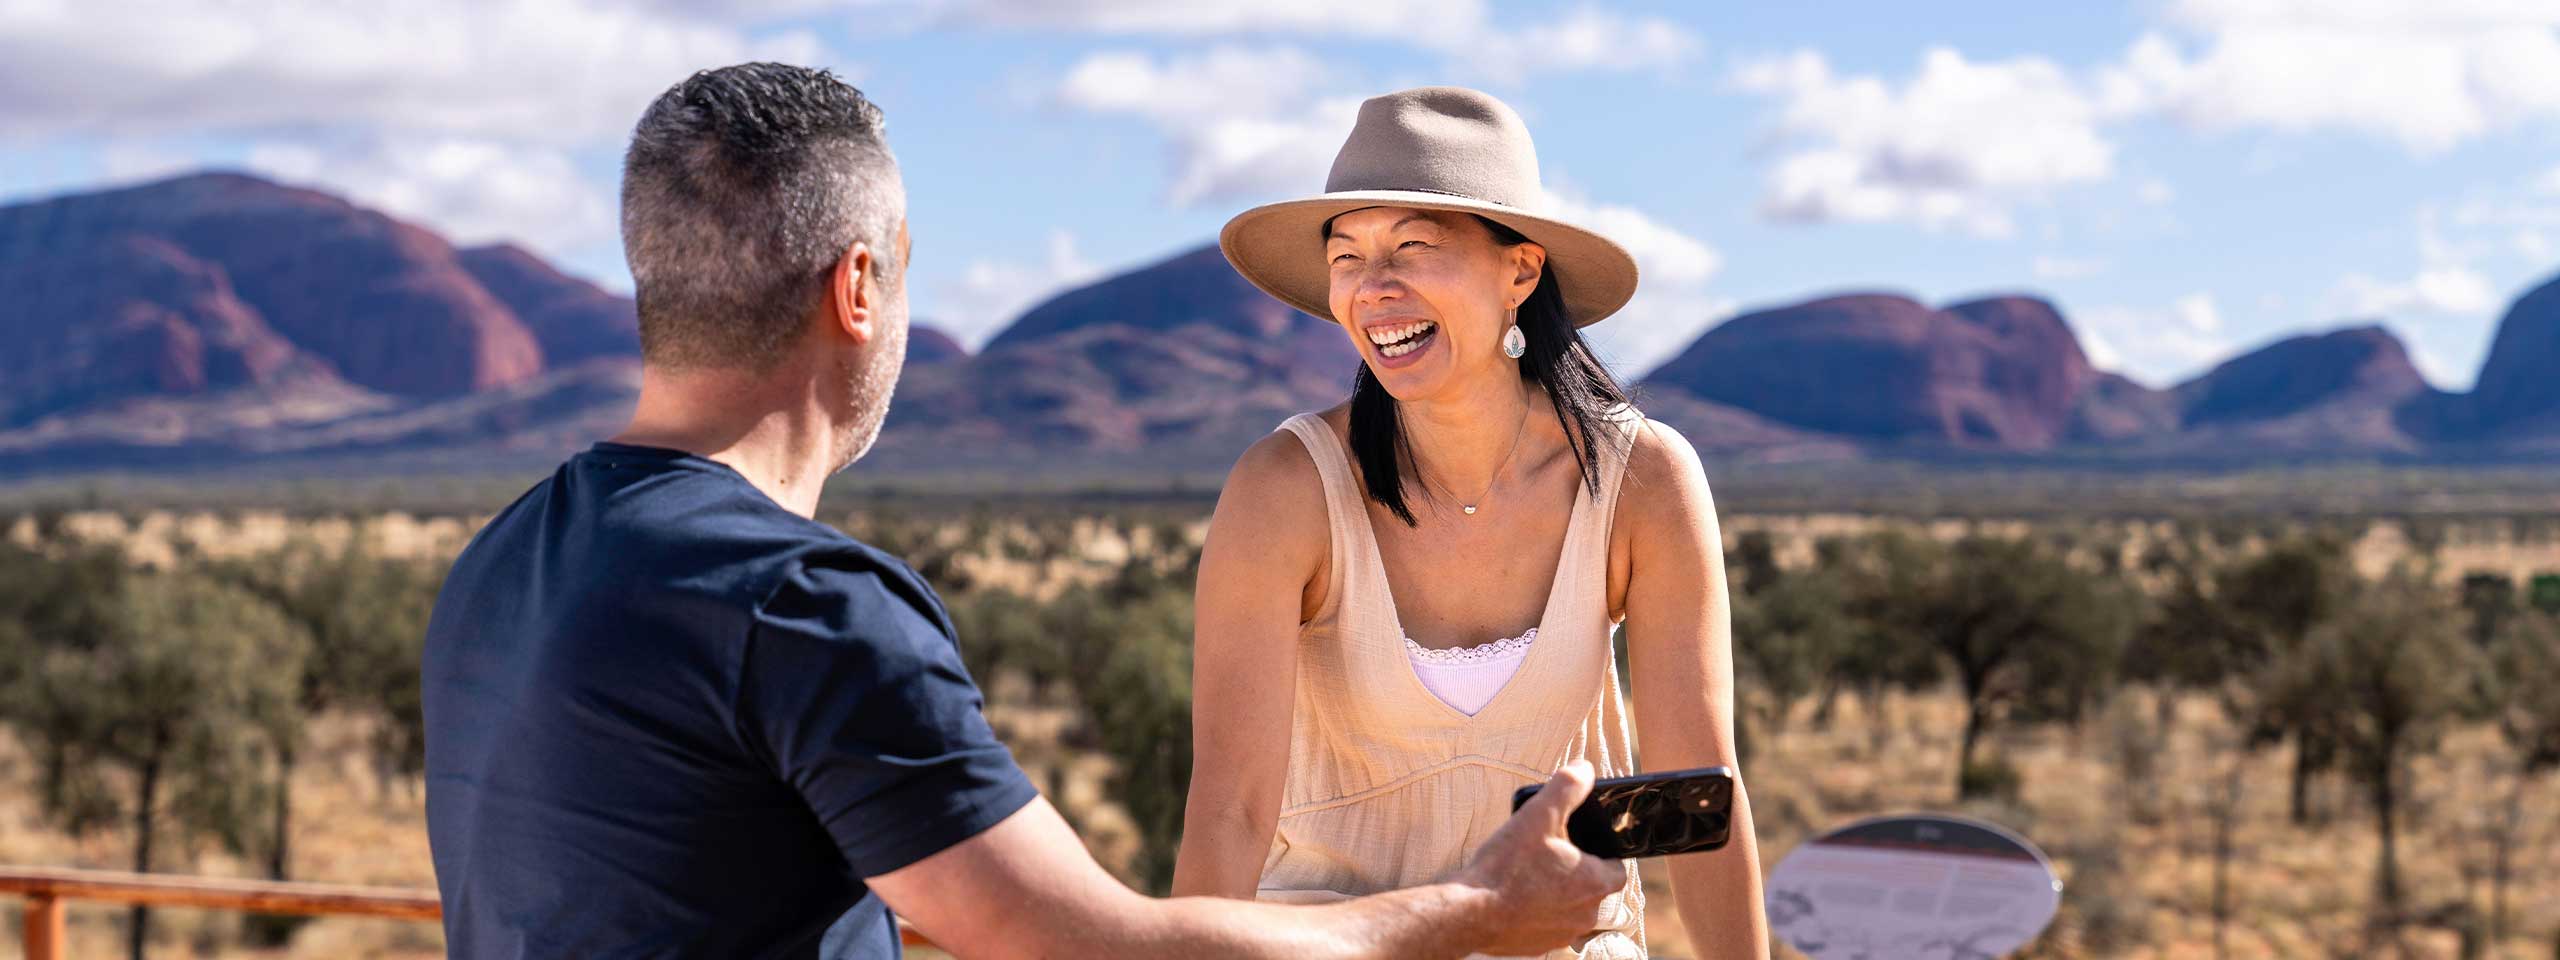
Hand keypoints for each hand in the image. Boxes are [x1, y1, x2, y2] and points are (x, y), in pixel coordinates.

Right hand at [1455, 761, 1625, 956]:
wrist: (1468, 912)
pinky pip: (1546, 923)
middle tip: (1546, 854)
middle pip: (1592, 886)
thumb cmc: (1506, 867)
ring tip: (1527, 874)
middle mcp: (1586, 915)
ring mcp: (1562, 934)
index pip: (1617, 867)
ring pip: (1569, 907)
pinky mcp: (1539, 946)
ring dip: (1556, 892)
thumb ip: (1567, 787)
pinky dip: (1536, 911)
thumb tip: (1585, 770)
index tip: (1576, 842)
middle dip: (1574, 871)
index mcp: (1595, 883)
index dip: (1600, 852)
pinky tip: (1514, 895)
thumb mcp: (1538, 815)